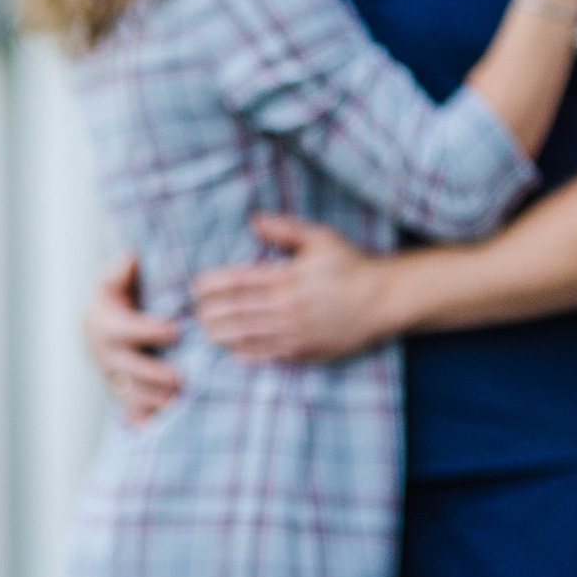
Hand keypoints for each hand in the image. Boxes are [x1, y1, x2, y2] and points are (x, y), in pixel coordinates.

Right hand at [84, 252, 181, 422]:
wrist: (98, 330)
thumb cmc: (116, 299)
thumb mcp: (113, 280)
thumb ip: (121, 270)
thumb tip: (130, 258)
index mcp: (104, 325)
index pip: (124, 329)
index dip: (147, 330)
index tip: (174, 330)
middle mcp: (105, 355)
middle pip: (126, 368)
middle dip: (151, 375)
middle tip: (179, 378)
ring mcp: (112, 378)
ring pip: (130, 394)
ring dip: (153, 400)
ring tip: (179, 401)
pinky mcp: (122, 395)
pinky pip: (132, 413)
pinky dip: (148, 420)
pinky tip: (169, 424)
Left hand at [191, 214, 397, 361]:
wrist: (384, 301)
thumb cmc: (351, 266)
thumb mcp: (321, 238)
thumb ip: (285, 229)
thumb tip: (253, 220)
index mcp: (287, 278)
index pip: (237, 281)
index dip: (210, 285)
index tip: (194, 285)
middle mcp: (286, 307)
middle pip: (235, 311)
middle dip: (208, 311)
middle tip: (193, 310)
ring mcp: (294, 333)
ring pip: (245, 336)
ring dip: (220, 334)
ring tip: (204, 329)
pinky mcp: (304, 352)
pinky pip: (266, 355)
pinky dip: (244, 353)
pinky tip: (230, 350)